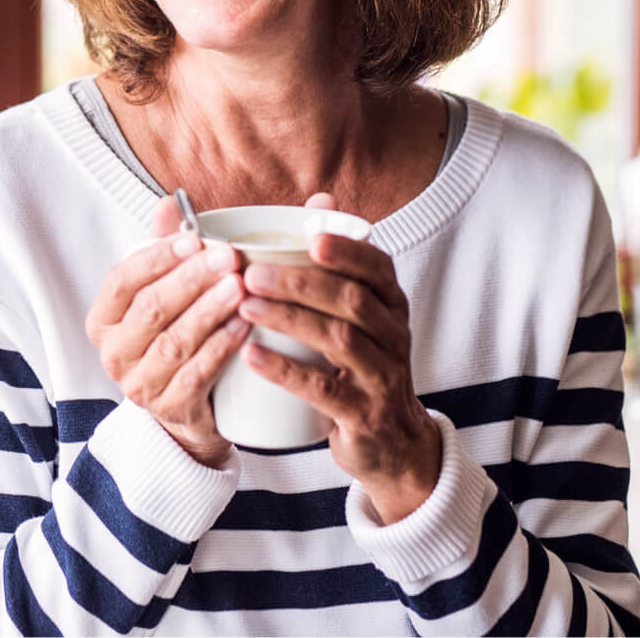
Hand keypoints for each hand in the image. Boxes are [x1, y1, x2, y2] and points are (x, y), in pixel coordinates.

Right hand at [85, 195, 249, 466]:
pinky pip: (197, 374)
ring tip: (239, 287)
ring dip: (209, 310)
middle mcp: (114, 353)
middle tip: (228, 256)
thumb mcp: (162, 288)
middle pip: (150, 309)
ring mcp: (139, 385)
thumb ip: (163, 246)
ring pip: (175, 342)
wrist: (186, 405)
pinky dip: (222, 346)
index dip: (157, 257)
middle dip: (191, 280)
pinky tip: (244, 325)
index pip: (121, 281)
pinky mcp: (170, 408)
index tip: (194, 238)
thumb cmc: (172, 331)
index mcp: (103, 319)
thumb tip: (168, 202)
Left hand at [237, 193, 440, 521]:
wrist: (393, 443)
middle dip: (300, 282)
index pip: (377, 267)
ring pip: (339, 339)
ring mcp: (382, 377)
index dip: (347, 250)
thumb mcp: (360, 313)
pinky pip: (325, 390)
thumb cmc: (363, 363)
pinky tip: (253, 356)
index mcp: (391, 303)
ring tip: (245, 306)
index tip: (310, 236)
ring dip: (289, 319)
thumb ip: (337, 261)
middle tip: (251, 273)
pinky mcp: (364, 416)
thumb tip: (319, 196)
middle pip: (351, 300)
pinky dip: (286, 371)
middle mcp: (394, 335)